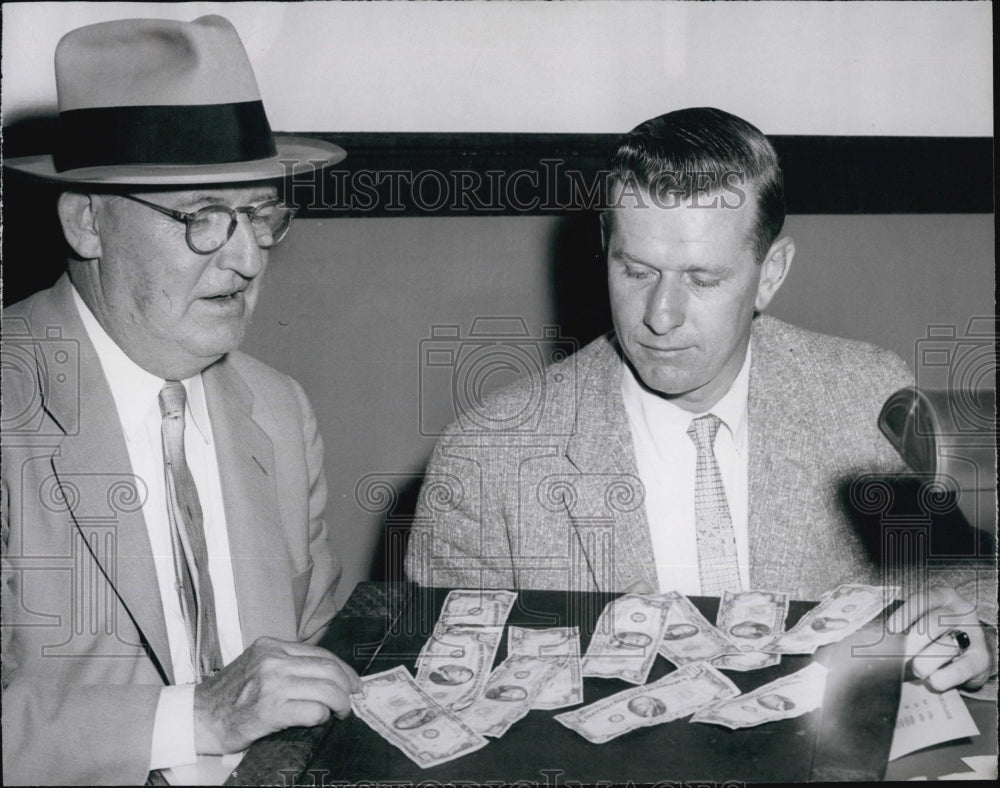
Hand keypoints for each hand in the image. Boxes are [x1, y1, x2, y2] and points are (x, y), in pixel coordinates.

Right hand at [193, 636, 360, 753]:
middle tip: (351, 699)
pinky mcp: (270, 710)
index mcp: (271, 647)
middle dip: (348, 686)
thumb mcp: (257, 666)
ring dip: (340, 703)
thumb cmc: (229, 696)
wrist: (198, 717)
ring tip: (340, 712)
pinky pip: (313, 711)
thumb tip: (326, 675)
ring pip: (326, 689)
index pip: (320, 653)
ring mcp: (272, 684)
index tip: (353, 680)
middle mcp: (273, 661)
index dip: (343, 668)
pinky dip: (322, 716)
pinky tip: (318, 720)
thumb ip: (286, 665)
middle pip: (328, 669)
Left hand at [888, 586, 994, 692]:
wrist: (972, 650)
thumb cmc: (938, 633)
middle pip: (934, 623)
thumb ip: (907, 624)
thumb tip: (884, 640)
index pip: (923, 599)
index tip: (892, 628)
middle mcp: (962, 611)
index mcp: (944, 596)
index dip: (906, 613)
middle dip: (914, 641)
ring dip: (926, 661)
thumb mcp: (924, 620)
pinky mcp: (982, 658)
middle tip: (902, 656)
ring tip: (917, 670)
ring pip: (946, 646)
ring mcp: (974, 634)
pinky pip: (961, 669)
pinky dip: (944, 677)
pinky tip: (934, 680)